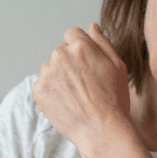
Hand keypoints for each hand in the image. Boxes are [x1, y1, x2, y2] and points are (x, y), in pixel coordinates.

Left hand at [33, 23, 130, 147]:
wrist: (101, 131)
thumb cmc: (114, 99)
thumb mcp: (118, 66)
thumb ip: (102, 42)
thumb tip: (91, 26)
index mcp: (81, 46)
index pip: (72, 34)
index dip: (80, 48)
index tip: (87, 64)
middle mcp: (61, 55)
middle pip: (61, 51)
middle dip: (70, 63)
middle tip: (84, 85)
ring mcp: (48, 73)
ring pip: (51, 68)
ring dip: (59, 77)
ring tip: (76, 97)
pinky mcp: (38, 90)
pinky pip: (43, 84)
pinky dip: (51, 92)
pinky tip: (66, 103)